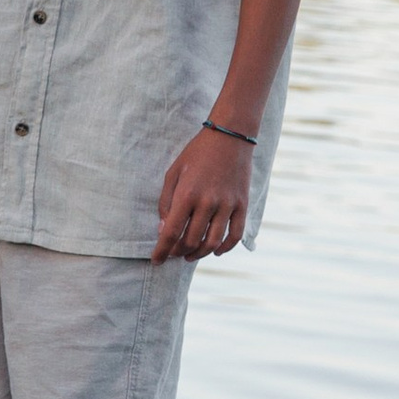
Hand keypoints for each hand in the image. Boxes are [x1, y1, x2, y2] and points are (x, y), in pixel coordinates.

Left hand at [152, 122, 251, 259]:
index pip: (171, 232)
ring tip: (190, 256)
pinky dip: (225, 248)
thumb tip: (163, 229)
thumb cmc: (196, 154)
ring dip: (199, 254)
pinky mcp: (242, 205)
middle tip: (173, 254)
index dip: (162, 251)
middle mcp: (207, 202)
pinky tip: (214, 251)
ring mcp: (227, 205)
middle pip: (191, 241)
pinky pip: (234, 235)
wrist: (230, 137)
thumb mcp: (173, 173)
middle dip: (178, 252)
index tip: (156, 261)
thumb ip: (166, 202)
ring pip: (212, 242)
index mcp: (186, 194)